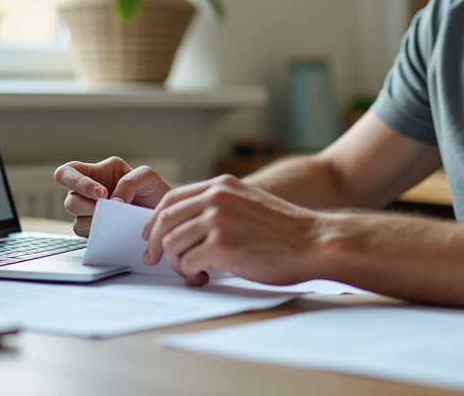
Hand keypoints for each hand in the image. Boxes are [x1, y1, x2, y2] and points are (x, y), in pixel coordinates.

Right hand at [53, 157, 171, 236]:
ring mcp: (90, 212)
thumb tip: (112, 202)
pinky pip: (86, 234)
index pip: (68, 172)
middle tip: (107, 209)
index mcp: (97, 173)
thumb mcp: (145, 176)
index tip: (101, 193)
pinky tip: (113, 229)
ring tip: (114, 220)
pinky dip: (98, 233)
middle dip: (88, 206)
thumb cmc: (152, 189)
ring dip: (95, 221)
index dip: (77, 182)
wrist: (163, 211)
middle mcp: (88, 192)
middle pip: (70, 201)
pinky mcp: (95, 229)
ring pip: (76, 220)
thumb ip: (128, 183)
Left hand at [142, 175, 326, 286]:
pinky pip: (187, 262)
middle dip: (155, 244)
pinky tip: (204, 277)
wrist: (313, 241)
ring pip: (172, 243)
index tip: (150, 236)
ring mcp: (217, 219)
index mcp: (222, 186)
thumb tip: (189, 225)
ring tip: (193, 272)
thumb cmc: (285, 231)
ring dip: (177, 263)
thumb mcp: (248, 203)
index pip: (171, 198)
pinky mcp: (221, 245)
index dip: (155, 219)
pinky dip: (190, 275)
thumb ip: (221, 206)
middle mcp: (216, 197)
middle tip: (155, 259)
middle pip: (165, 220)